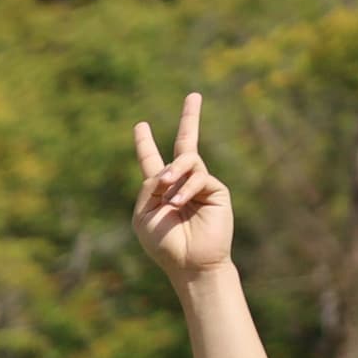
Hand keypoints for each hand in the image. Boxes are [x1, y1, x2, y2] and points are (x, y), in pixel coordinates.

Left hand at [130, 91, 231, 282]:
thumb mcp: (143, 215)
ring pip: (187, 160)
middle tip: (194, 95)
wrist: (189, 262)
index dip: (145, 143)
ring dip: (174, 173)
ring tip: (168, 197)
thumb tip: (164, 168)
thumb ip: (147, 188)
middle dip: (190, 118)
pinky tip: (178, 204)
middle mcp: (180, 183)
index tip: (141, 125)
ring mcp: (200, 184)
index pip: (152, 160)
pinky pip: (198, 177)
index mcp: (158, 190)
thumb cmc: (163, 244)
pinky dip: (184, 189)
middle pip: (185, 145)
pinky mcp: (216, 189)